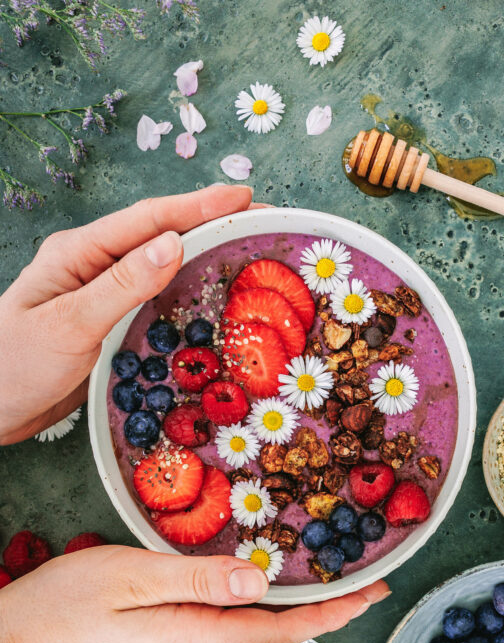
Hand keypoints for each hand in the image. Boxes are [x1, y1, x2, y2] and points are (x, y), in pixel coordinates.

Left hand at [0, 184, 256, 443]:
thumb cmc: (16, 365)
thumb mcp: (70, 325)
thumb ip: (122, 286)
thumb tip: (174, 244)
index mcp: (78, 254)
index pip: (147, 220)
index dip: (198, 207)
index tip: (243, 197)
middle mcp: (91, 268)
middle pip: (159, 237)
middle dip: (210, 225)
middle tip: (259, 221)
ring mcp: (100, 297)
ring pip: (160, 269)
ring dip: (203, 257)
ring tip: (245, 251)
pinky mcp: (107, 327)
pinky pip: (154, 303)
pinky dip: (185, 295)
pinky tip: (210, 301)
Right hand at [0, 547, 389, 642]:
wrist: (28, 634)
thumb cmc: (71, 601)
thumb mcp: (134, 575)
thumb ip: (198, 578)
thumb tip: (260, 581)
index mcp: (199, 635)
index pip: (283, 628)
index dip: (332, 612)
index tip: (372, 593)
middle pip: (281, 629)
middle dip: (329, 608)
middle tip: (370, 580)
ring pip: (261, 625)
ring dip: (303, 605)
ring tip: (337, 579)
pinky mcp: (179, 636)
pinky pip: (237, 620)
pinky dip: (269, 603)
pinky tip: (276, 584)